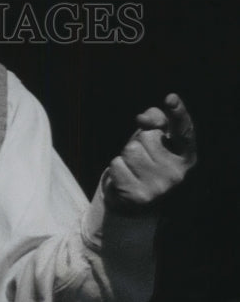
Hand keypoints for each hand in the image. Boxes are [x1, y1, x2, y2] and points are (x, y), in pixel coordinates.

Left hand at [103, 94, 196, 212]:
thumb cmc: (147, 163)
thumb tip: (143, 118)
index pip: (183, 130)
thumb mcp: (155, 140)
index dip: (177, 113)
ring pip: (130, 151)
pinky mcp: (138, 196)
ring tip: (133, 170)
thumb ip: (155, 120)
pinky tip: (125, 179)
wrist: (136, 203)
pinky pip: (116, 165)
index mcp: (186, 156)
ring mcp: (159, 186)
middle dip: (138, 144)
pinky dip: (116, 169)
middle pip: (146, 137)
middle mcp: (177, 173)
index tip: (170, 99)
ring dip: (125, 157)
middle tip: (141, 160)